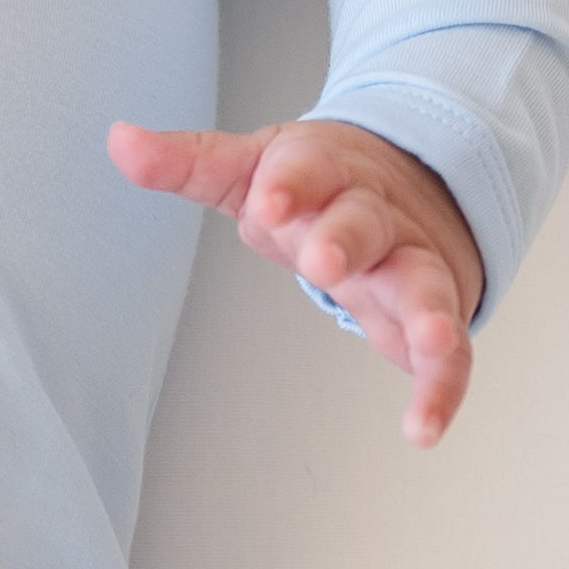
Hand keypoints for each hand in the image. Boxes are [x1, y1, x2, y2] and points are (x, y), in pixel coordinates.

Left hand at [107, 116, 484, 445]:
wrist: (415, 182)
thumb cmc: (318, 184)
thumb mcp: (251, 167)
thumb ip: (188, 162)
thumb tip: (118, 139)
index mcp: (325, 173)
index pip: (310, 170)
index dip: (290, 186)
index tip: (268, 203)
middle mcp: (374, 216)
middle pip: (365, 225)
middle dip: (345, 240)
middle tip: (322, 262)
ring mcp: (409, 265)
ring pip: (423, 285)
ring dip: (427, 314)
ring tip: (430, 341)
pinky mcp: (432, 315)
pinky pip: (449, 356)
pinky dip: (441, 390)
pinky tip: (424, 429)